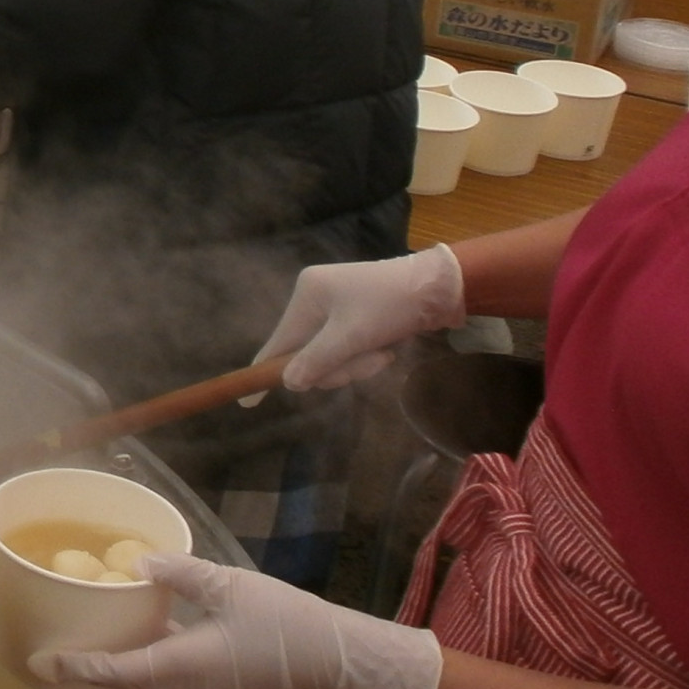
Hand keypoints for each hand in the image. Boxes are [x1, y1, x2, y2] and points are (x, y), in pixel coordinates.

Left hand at [32, 552, 443, 688]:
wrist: (336, 658)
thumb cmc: (285, 620)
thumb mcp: (230, 584)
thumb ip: (181, 572)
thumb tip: (138, 562)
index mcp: (186, 665)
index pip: (118, 675)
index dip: (78, 670)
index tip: (45, 662)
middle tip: (57, 671)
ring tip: (88, 661)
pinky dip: (142, 679)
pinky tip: (139, 643)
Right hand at [252, 245, 464, 389]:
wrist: (440, 287)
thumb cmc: (391, 306)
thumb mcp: (352, 336)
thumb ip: (317, 361)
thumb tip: (288, 383)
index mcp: (306, 295)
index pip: (278, 341)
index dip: (265, 371)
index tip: (247, 402)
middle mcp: (314, 298)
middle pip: (307, 352)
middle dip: (337, 365)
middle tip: (368, 363)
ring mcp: (335, 306)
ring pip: (330, 354)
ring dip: (355, 362)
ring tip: (383, 353)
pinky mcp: (355, 315)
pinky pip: (345, 347)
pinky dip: (363, 355)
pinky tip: (385, 348)